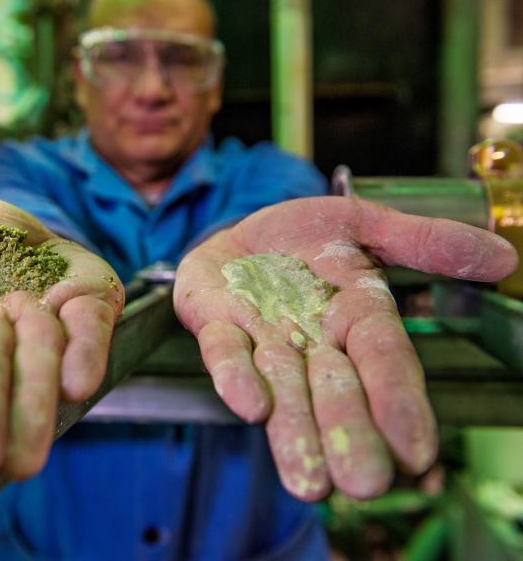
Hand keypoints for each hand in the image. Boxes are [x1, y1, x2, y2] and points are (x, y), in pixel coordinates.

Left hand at [174, 196, 516, 500]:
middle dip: (347, 433)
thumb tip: (503, 257)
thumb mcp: (364, 225)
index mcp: (356, 315)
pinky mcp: (216, 326)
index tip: (415, 450)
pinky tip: (249, 407)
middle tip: (363, 484)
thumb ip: (423, 242)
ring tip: (307, 483)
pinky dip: (234, 377)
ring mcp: (262, 336)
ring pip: (281, 388)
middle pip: (334, 390)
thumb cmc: (304, 237)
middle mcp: (312, 338)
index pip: (385, 359)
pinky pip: (225, 353)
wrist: (238, 233)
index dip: (399, 400)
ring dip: (292, 431)